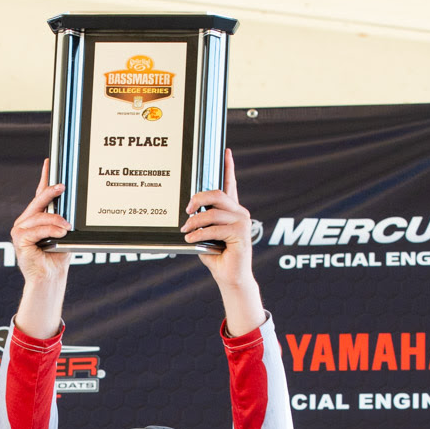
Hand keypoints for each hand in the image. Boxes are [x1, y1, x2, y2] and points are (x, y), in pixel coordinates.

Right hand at [11, 160, 71, 284]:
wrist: (50, 278)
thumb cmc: (57, 258)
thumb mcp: (63, 234)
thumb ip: (63, 220)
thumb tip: (71, 207)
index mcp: (35, 219)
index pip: (39, 195)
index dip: (44, 178)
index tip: (50, 162)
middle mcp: (24, 223)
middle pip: (37, 202)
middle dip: (50, 192)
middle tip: (63, 186)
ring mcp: (20, 231)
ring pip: (39, 217)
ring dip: (56, 220)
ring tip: (68, 227)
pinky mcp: (19, 241)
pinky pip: (37, 230)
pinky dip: (51, 231)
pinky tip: (61, 234)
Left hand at [183, 150, 262, 335]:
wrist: (231, 277)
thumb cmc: (217, 256)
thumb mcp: (206, 235)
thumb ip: (201, 221)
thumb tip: (187, 213)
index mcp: (232, 211)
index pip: (230, 184)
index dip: (229, 167)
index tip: (226, 151)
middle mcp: (240, 213)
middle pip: (218, 194)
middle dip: (198, 199)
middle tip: (187, 209)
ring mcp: (242, 222)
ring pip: (214, 212)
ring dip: (195, 222)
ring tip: (186, 230)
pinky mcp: (241, 234)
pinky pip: (215, 229)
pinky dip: (199, 234)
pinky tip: (191, 239)